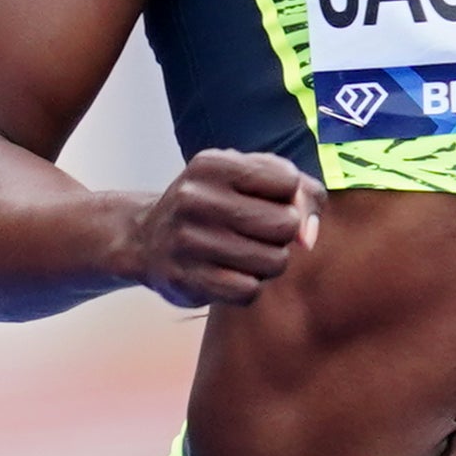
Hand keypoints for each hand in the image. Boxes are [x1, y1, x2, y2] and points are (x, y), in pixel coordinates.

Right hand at [129, 150, 317, 305]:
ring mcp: (186, 239)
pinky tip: (226, 274)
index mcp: (213, 164)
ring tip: (240, 253)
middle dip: (282, 234)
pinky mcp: (185, 278)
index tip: (265, 200)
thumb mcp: (252, 179)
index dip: (288, 196)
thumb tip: (308, 237)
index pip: (288, 180)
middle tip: (254, 233)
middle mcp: (195, 197)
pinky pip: (250, 291)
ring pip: (274, 261)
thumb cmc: (217, 205)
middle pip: (286, 224)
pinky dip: (247, 287)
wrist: (147, 239)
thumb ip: (302, 193)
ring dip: (267, 263)